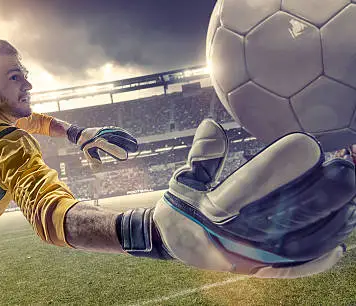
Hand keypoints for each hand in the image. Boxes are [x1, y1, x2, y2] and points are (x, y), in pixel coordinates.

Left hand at [67, 125, 137, 168]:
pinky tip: (130, 137)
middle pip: (117, 139)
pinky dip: (125, 134)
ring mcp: (105, 130)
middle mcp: (102, 135)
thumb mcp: (88, 154)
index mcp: (98, 142)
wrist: (82, 134)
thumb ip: (94, 161)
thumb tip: (97, 168)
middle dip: (127, 143)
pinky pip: (118, 130)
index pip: (109, 146)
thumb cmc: (86, 146)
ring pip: (119, 133)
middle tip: (135, 149)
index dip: (118, 151)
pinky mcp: (107, 128)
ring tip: (135, 144)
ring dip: (128, 138)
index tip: (125, 156)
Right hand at [153, 119, 354, 277]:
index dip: (277, 167)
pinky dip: (313, 263)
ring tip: (350, 204)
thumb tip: (212, 127)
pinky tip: (336, 248)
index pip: (248, 186)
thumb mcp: (182, 180)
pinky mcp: (253, 270)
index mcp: (209, 211)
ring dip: (325, 226)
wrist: (173, 242)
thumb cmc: (179, 208)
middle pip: (282, 218)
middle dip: (318, 196)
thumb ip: (201, 157)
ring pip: (292, 246)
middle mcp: (229, 237)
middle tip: (343, 173)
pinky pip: (287, 270)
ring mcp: (244, 257)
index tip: (306, 147)